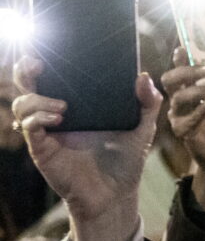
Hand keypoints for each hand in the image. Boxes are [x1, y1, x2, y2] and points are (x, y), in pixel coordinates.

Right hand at [11, 59, 159, 227]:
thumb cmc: (126, 160)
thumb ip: (147, 103)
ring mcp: (47, 130)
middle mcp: (56, 113)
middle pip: (27, 83)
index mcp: (77, 103)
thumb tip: (144, 75)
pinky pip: (29, 126)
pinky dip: (39, 117)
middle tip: (38, 64)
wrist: (116, 194)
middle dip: (25, 68)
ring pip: (22, 103)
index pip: (53, 75)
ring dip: (37, 99)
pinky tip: (58, 118)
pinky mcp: (42, 148)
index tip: (48, 46)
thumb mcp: (142, 129)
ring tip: (63, 107)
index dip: (44, 59)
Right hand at [164, 48, 204, 198]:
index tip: (186, 46)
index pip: (179, 70)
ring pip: (177, 97)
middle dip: (184, 70)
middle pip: (169, 79)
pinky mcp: (184, 132)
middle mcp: (181, 103)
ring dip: (197, 89)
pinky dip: (200, 108)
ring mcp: (180, 117)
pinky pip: (187, 119)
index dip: (180, 58)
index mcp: (192, 92)